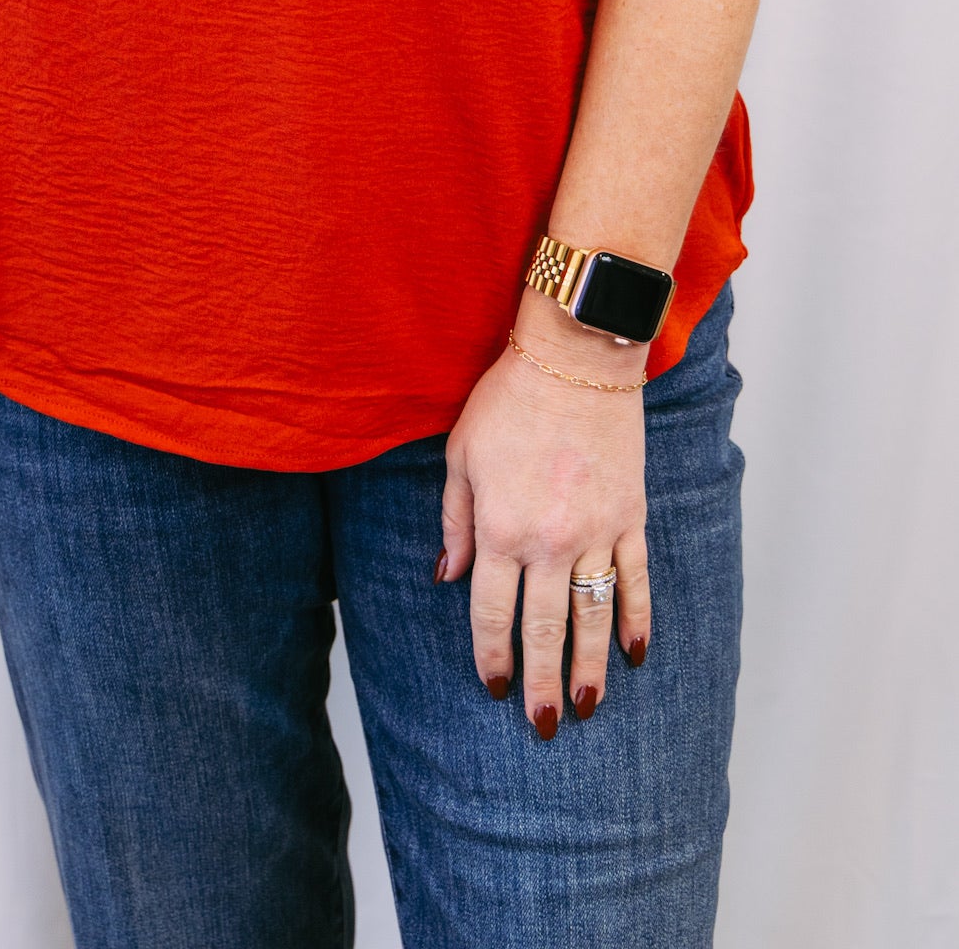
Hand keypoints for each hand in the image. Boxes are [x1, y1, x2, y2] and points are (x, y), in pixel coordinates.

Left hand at [439, 291, 650, 736]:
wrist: (575, 359)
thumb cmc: (508, 401)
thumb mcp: (461, 455)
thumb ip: (455, 521)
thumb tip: (447, 576)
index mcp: (500, 528)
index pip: (493, 612)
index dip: (492, 656)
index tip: (495, 688)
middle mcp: (549, 540)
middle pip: (545, 629)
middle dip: (544, 683)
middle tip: (545, 725)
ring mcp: (596, 531)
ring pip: (594, 616)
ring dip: (592, 667)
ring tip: (589, 707)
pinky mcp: (630, 516)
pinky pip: (636, 580)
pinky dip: (636, 619)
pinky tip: (634, 654)